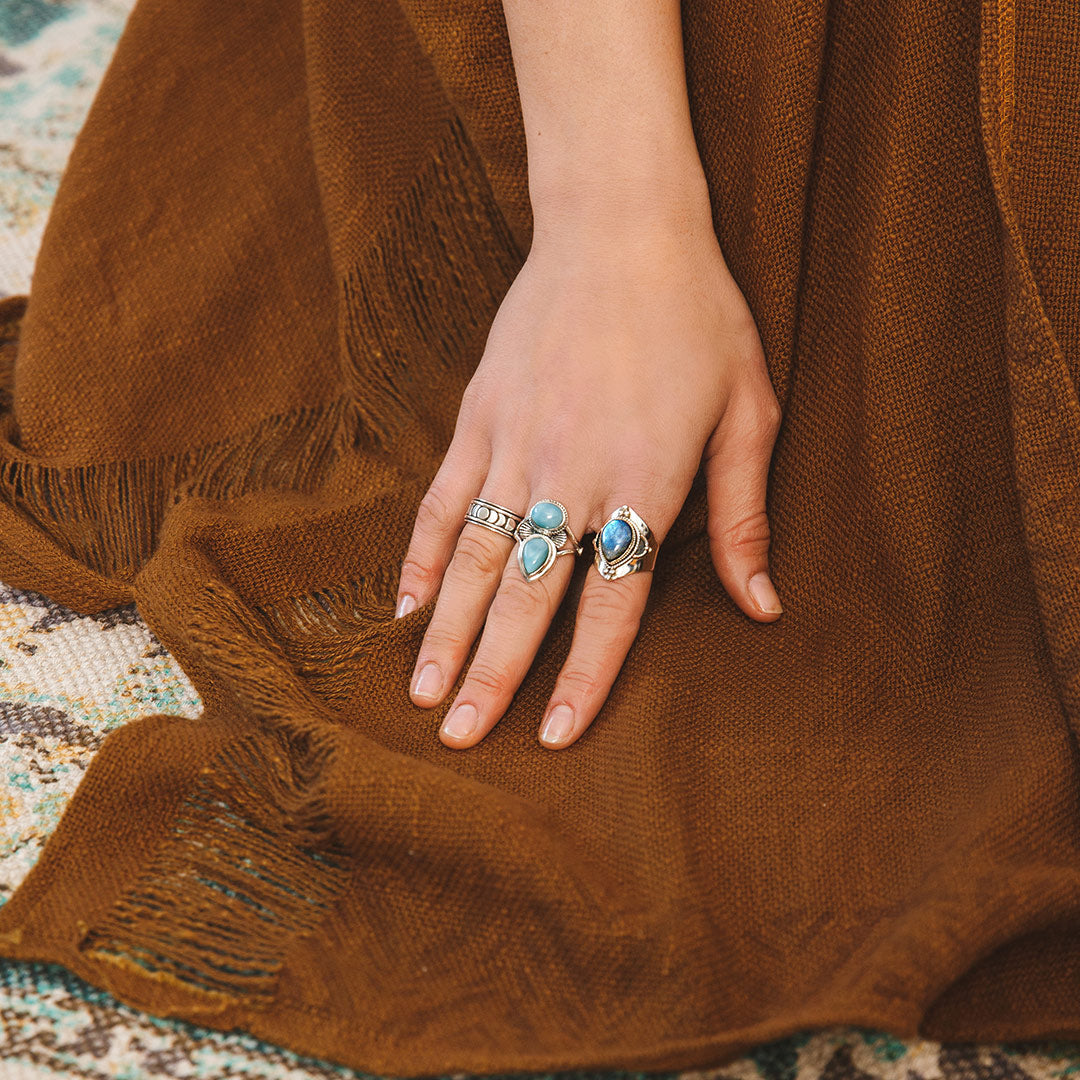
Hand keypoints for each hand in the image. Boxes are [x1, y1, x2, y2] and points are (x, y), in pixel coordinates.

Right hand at [394, 209, 782, 749]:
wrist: (621, 225)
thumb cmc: (698, 317)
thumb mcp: (748, 411)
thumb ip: (745, 516)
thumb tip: (764, 606)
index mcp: (643, 481)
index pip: (612, 603)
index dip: (584, 676)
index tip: (553, 735)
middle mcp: (571, 475)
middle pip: (527, 594)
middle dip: (493, 674)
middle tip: (461, 738)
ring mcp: (514, 445)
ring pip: (472, 557)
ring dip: (446, 631)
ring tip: (423, 693)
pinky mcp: (477, 417)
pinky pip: (440, 499)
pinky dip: (420, 556)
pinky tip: (404, 605)